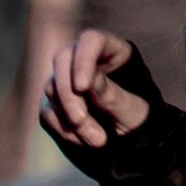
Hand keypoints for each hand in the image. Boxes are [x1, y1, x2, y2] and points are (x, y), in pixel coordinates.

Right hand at [41, 29, 149, 147]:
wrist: (132, 143)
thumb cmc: (138, 121)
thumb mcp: (132, 110)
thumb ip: (111, 94)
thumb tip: (85, 83)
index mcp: (113, 52)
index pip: (91, 41)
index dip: (82, 61)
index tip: (82, 87)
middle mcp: (86, 60)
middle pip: (62, 59)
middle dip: (68, 94)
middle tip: (80, 120)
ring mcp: (67, 81)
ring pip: (52, 88)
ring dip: (69, 118)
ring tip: (97, 140)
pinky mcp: (56, 104)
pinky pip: (48, 112)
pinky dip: (64, 129)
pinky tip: (84, 140)